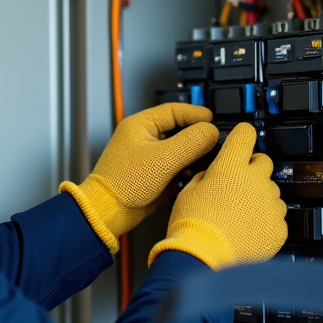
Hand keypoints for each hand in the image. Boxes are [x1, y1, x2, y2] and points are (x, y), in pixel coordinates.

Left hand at [60, 103, 217, 252]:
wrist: (108, 212)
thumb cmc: (123, 184)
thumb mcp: (163, 159)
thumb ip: (191, 142)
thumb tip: (211, 131)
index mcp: (140, 125)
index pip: (174, 110)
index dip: (196, 114)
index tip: (214, 120)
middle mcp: (143, 137)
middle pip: (178, 128)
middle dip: (197, 135)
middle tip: (214, 140)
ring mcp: (147, 155)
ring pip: (178, 147)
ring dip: (192, 153)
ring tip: (204, 159)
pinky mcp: (151, 172)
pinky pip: (174, 164)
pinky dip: (185, 167)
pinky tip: (191, 174)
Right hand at [148, 122, 287, 268]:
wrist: (202, 258)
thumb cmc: (191, 227)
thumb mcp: (187, 192)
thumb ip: (205, 177)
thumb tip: (212, 175)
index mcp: (230, 167)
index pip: (245, 135)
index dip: (243, 135)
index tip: (243, 138)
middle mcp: (255, 181)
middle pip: (264, 162)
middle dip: (252, 170)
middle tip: (238, 186)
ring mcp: (270, 204)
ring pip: (271, 192)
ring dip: (259, 199)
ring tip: (240, 216)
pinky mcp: (278, 226)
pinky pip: (276, 218)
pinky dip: (265, 222)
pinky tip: (248, 231)